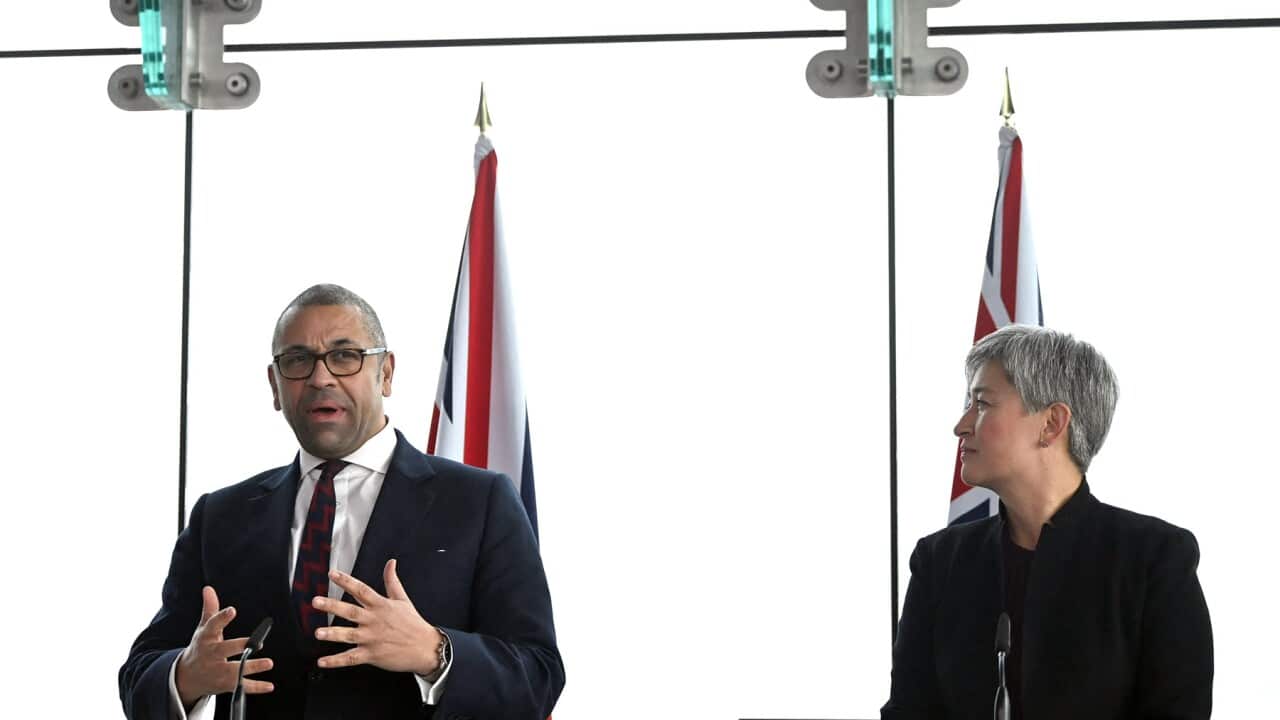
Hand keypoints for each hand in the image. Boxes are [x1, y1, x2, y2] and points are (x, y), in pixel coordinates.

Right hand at [175, 587, 274, 708]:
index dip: (222, 618)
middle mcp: (211, 655)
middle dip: (239, 646)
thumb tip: (208, 588)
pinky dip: (256, 687)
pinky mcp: (225, 685)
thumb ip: (210, 609)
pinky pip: (241, 687)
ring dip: (252, 667)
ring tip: (269, 663)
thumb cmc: (201, 647)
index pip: (213, 626)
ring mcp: (218, 671)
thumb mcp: (204, 629)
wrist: (187, 677)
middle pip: (224, 650)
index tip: (232, 610)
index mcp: (206, 638)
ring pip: (235, 670)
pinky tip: (270, 686)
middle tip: (257, 643)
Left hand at [314, 559, 441, 675]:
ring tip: (318, 633)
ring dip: (332, 634)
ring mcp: (372, 638)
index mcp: (381, 606)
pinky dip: (336, 661)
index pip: (361, 590)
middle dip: (332, 606)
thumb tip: (391, 563)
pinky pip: (351, 658)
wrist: (426, 648)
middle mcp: (374, 621)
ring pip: (348, 635)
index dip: (346, 581)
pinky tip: (322, 661)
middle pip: (350, 611)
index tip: (332, 574)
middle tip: (316, 601)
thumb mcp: (403, 599)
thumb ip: (392, 581)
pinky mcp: (372, 655)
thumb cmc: (413, 623)